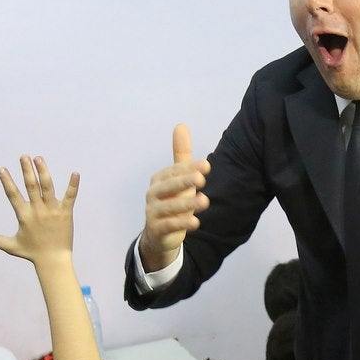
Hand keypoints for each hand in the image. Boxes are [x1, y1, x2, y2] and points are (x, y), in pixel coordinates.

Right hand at [0, 156, 78, 265]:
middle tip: (23, 156)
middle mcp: (38, 211)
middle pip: (31, 186)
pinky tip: (75, 173)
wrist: (53, 260)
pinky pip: (70, 196)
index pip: (13, 195)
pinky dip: (73, 185)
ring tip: (39, 158)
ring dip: (43, 172)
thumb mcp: (11, 246)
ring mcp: (53, 211)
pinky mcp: (66, 213)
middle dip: (26, 171)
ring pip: (48, 187)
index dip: (7, 182)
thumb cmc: (32, 253)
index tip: (2, 169)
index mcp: (24, 216)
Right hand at [138, 125, 210, 272]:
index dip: (189, 168)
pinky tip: (196, 223)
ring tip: (205, 202)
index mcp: (159, 180)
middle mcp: (153, 194)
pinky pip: (169, 226)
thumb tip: (181, 125)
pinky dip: (182, 224)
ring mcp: (153, 212)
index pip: (174, 171)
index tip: (206, 165)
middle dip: (184, 182)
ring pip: (170, 207)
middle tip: (202, 179)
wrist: (159, 234)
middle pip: (169, 187)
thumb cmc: (172, 200)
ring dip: (187, 204)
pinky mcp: (156, 230)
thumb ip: (181, 155)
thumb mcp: (178, 178)